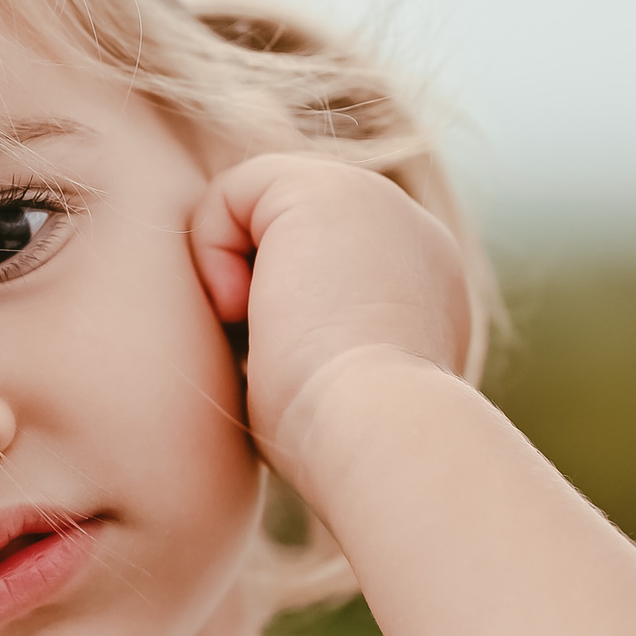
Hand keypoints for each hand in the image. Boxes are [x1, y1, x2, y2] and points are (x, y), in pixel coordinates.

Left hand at [187, 154, 473, 483]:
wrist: (384, 434)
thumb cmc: (346, 448)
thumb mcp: (328, 399)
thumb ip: (301, 357)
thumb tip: (256, 351)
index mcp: (422, 294)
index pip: (323, 277)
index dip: (274, 324)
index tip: (282, 379)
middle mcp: (409, 239)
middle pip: (288, 241)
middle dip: (252, 297)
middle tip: (265, 361)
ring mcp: (376, 203)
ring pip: (258, 215)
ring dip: (233, 279)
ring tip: (260, 338)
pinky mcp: (327, 186)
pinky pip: (234, 192)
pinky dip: (213, 250)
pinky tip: (242, 308)